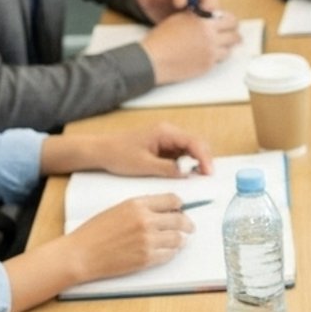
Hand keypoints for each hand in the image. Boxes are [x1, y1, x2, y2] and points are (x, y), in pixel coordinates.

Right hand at [57, 195, 192, 284]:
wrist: (81, 254)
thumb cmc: (95, 232)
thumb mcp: (118, 209)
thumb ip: (141, 208)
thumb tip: (163, 212)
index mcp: (137, 204)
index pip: (172, 200)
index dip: (180, 206)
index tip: (182, 209)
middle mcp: (146, 221)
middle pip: (180, 220)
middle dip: (187, 224)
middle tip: (189, 227)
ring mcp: (148, 241)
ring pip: (178, 239)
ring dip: (180, 240)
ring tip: (179, 240)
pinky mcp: (147, 258)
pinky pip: (169, 255)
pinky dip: (171, 253)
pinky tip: (167, 251)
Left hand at [80, 123, 213, 177]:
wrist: (101, 151)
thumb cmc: (118, 154)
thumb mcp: (144, 165)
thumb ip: (168, 169)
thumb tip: (187, 174)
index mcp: (165, 132)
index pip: (193, 142)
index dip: (204, 157)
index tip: (209, 173)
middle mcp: (168, 132)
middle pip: (196, 144)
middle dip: (204, 160)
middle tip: (207, 178)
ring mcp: (166, 139)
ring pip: (190, 150)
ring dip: (196, 163)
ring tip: (199, 179)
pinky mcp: (163, 147)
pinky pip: (181, 154)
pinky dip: (187, 164)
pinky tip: (187, 175)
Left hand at [134, 0, 220, 21]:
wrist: (166, 8)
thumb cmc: (156, 2)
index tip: (178, 4)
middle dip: (210, 0)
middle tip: (206, 13)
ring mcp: (205, 3)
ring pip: (218, 6)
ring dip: (218, 17)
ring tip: (213, 29)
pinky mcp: (210, 16)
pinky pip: (219, 20)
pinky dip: (218, 29)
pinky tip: (211, 40)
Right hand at [141, 10, 240, 84]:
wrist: (154, 59)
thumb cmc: (163, 38)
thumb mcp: (180, 19)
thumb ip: (197, 17)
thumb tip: (210, 17)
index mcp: (204, 22)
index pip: (229, 19)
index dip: (229, 20)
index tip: (227, 21)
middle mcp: (210, 37)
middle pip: (234, 35)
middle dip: (234, 33)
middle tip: (231, 34)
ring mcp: (210, 53)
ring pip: (230, 49)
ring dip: (227, 46)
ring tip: (221, 44)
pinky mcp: (207, 66)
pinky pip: (220, 60)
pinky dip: (217, 56)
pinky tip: (210, 53)